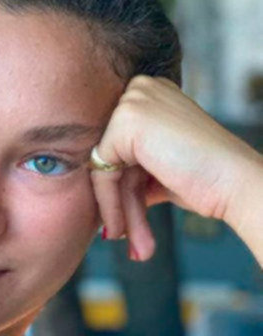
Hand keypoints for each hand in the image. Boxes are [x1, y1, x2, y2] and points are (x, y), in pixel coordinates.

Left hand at [91, 75, 262, 262]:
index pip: (118, 146)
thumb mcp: (160, 170)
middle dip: (119, 203)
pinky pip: (102, 171)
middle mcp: (140, 89)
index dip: (120, 187)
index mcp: (150, 95)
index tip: (121, 223)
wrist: (235, 182)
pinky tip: (122, 230)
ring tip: (132, 246)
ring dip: (118, 211)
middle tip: (121, 237)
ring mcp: (133, 101)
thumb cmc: (206, 178)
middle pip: (111, 156)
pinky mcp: (126, 121)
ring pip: (105, 167)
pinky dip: (110, 203)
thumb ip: (131, 169)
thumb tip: (102, 193)